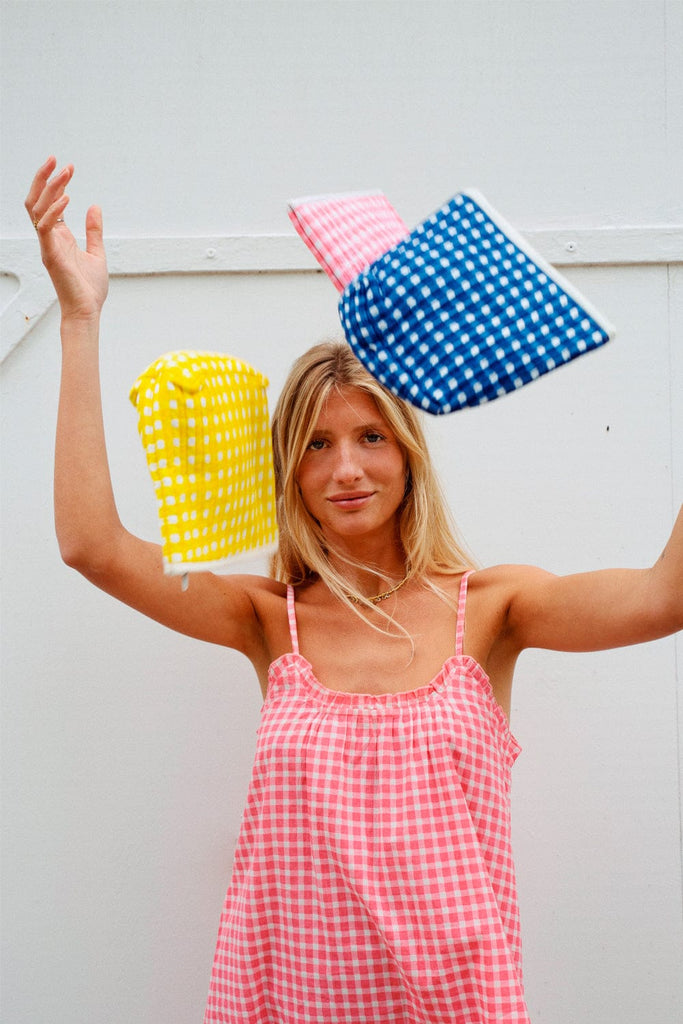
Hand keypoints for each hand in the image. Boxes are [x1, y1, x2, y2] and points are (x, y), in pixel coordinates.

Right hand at [25, 156, 108, 320]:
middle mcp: (49, 239)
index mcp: (59, 237)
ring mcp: (48, 246)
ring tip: (65, 172)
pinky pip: (45, 227)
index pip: (49, 203)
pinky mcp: (51, 255)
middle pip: (36, 201)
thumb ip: (94, 230)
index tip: (66, 168)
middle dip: (44, 178)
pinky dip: (54, 210)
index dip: (55, 184)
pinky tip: (68, 198)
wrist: (88, 311)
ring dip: (49, 188)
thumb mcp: (97, 253)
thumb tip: (94, 207)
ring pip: (36, 209)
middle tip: (57, 160)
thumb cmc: (90, 289)